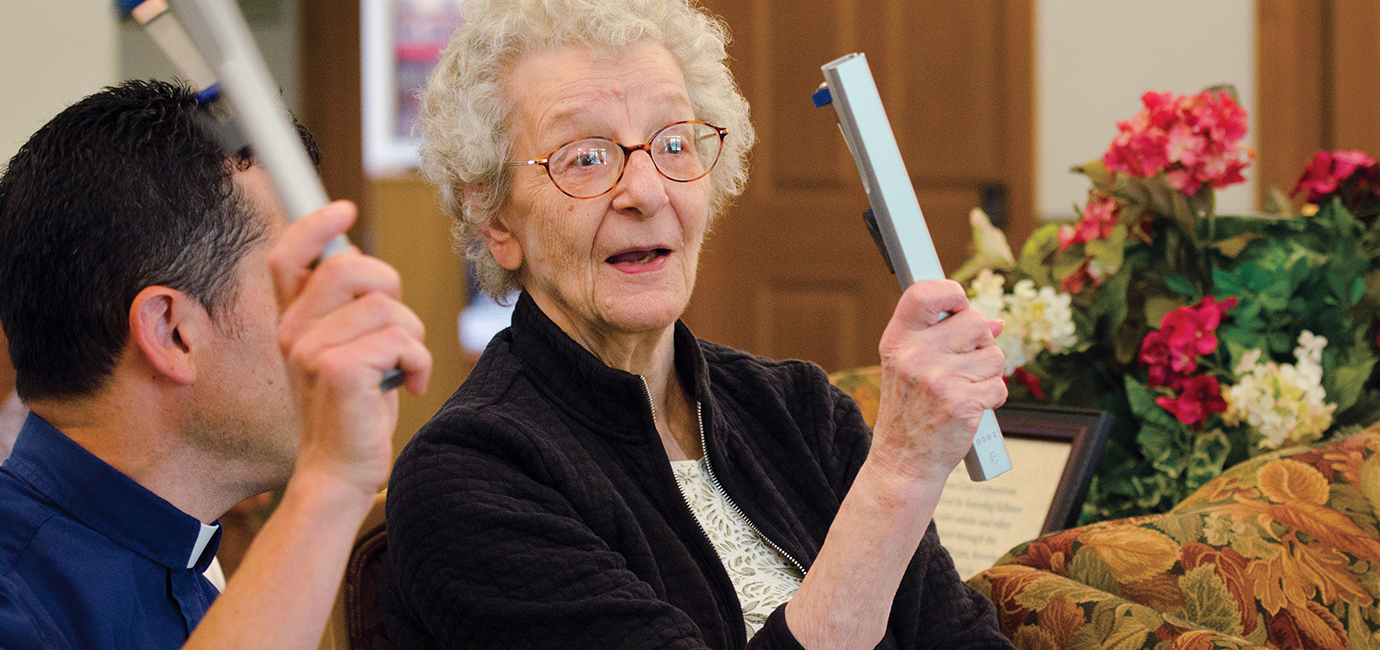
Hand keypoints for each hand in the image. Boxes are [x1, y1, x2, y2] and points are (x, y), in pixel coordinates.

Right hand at [269, 201, 431, 494]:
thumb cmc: (353, 409)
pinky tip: (408, 385)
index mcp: (292, 322)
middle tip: (396, 327)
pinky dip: (418, 362)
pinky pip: (400, 339)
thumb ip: (345, 309)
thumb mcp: (345, 351)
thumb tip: (356, 256)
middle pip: (350, 268)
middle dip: (389, 287)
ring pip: (386, 307)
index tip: (345, 210)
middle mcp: (292, 332)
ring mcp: (312, 351)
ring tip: (400, 367)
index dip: (314, 226)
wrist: (340, 469)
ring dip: (411, 337)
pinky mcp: (339, 371)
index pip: (286, 257)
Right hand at [869, 279, 1005, 483]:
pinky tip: (970, 407)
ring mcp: (939, 380)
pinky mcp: (963, 403)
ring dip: (988, 373)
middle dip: (980, 342)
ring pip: (994, 355)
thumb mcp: (908, 367)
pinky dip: (992, 398)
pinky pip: (999, 386)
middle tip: (964, 364)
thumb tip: (996, 322)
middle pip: (975, 321)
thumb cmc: (908, 412)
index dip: (951, 293)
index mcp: (898, 341)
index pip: (923, 294)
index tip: (959, 306)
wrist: (903, 462)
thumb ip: (943, 338)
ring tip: (964, 388)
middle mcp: (916, 356)